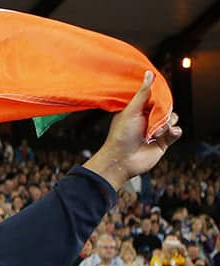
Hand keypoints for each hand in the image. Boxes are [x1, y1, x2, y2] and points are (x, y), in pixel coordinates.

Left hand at [84, 71, 181, 190]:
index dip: (159, 97)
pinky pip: (177, 132)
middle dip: (163, 113)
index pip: (155, 98)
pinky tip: (168, 133)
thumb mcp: (131, 110)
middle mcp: (147, 119)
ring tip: (156, 132)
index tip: (158, 98)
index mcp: (138, 110)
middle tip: (153, 120)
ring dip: (167, 124)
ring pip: (173, 119)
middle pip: (166, 108)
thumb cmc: (121, 136)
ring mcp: (156, 131)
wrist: (121, 160)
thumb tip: (149, 73)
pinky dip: (175, 132)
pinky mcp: (163, 142)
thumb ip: (143, 93)